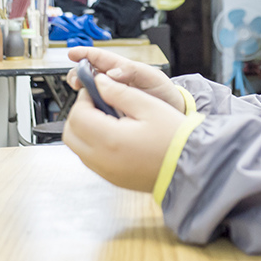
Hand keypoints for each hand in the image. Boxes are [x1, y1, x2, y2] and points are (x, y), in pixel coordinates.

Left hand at [62, 70, 185, 191]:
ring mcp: (105, 171)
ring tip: (108, 116)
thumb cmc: (174, 137)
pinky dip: (92, 143)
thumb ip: (119, 92)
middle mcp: (102, 159)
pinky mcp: (112, 178)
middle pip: (70, 132)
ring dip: (84, 128)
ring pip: (77, 146)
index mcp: (109, 139)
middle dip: (79, 113)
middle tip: (98, 101)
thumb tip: (100, 82)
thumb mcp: (148, 106)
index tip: (96, 88)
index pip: (78, 115)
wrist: (189, 167)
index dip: (84, 97)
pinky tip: (114, 133)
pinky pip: (89, 158)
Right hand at [66, 47, 184, 112]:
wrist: (172, 114)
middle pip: (88, 74)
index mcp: (122, 69)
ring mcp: (110, 96)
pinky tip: (89, 112)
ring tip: (82, 96)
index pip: (100, 58)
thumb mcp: (152, 77)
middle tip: (76, 81)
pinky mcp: (110, 112)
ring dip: (82, 92)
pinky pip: (95, 108)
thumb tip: (112, 72)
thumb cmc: (163, 92)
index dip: (84, 54)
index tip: (72, 53)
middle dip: (77, 75)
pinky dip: (89, 108)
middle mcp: (112, 81)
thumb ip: (132, 72)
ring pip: (89, 91)